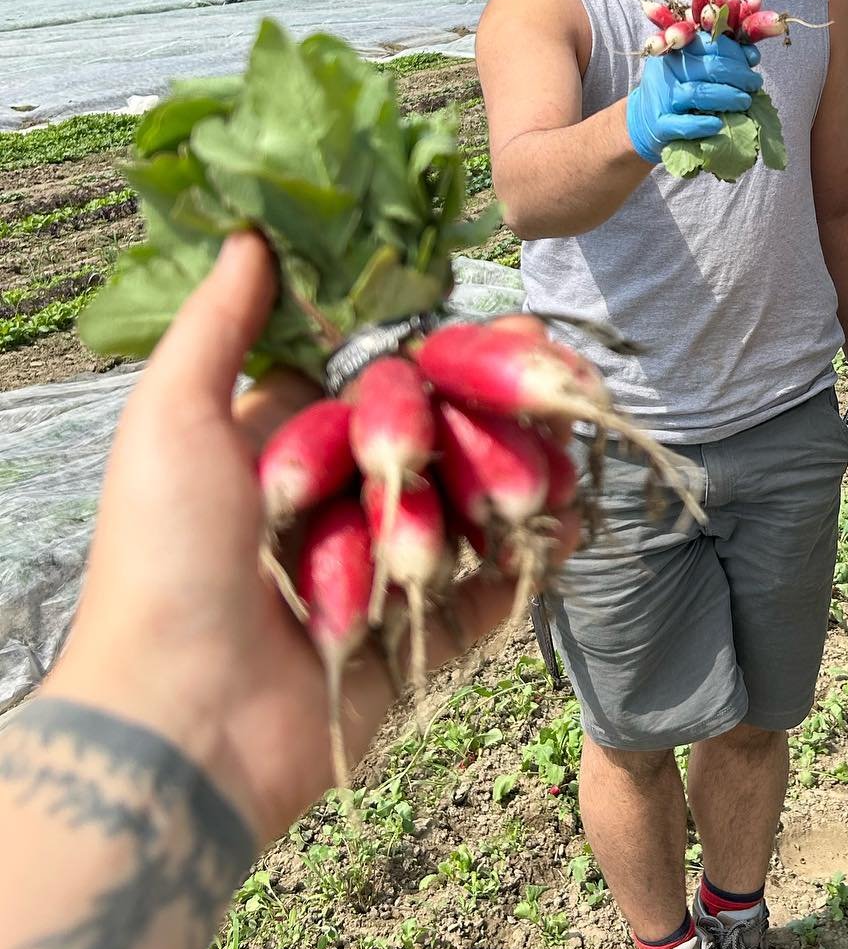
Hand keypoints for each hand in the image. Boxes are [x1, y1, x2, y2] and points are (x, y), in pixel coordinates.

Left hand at [45, 231, 519, 849]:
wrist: (179, 719)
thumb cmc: (167, 560)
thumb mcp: (172, 422)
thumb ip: (216, 325)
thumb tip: (249, 229)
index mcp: (286, 443)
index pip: (387, 378)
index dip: (451, 352)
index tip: (517, 324)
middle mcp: (337, 499)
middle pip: (443, 438)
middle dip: (507, 412)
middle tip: (570, 385)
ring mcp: (379, 569)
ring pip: (472, 506)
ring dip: (529, 478)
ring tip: (579, 453)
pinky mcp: (411, 638)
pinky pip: (486, 588)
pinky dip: (530, 559)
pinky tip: (572, 525)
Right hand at [626, 33, 763, 163]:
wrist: (644, 120)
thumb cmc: (678, 91)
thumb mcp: (695, 69)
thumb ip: (721, 59)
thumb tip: (752, 55)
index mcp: (676, 50)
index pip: (709, 44)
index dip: (734, 51)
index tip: (752, 61)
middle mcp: (667, 69)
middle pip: (709, 67)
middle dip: (738, 75)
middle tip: (755, 84)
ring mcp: (661, 97)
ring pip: (699, 93)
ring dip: (728, 97)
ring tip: (745, 102)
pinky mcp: (659, 124)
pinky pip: (683, 124)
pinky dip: (702, 124)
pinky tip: (718, 125)